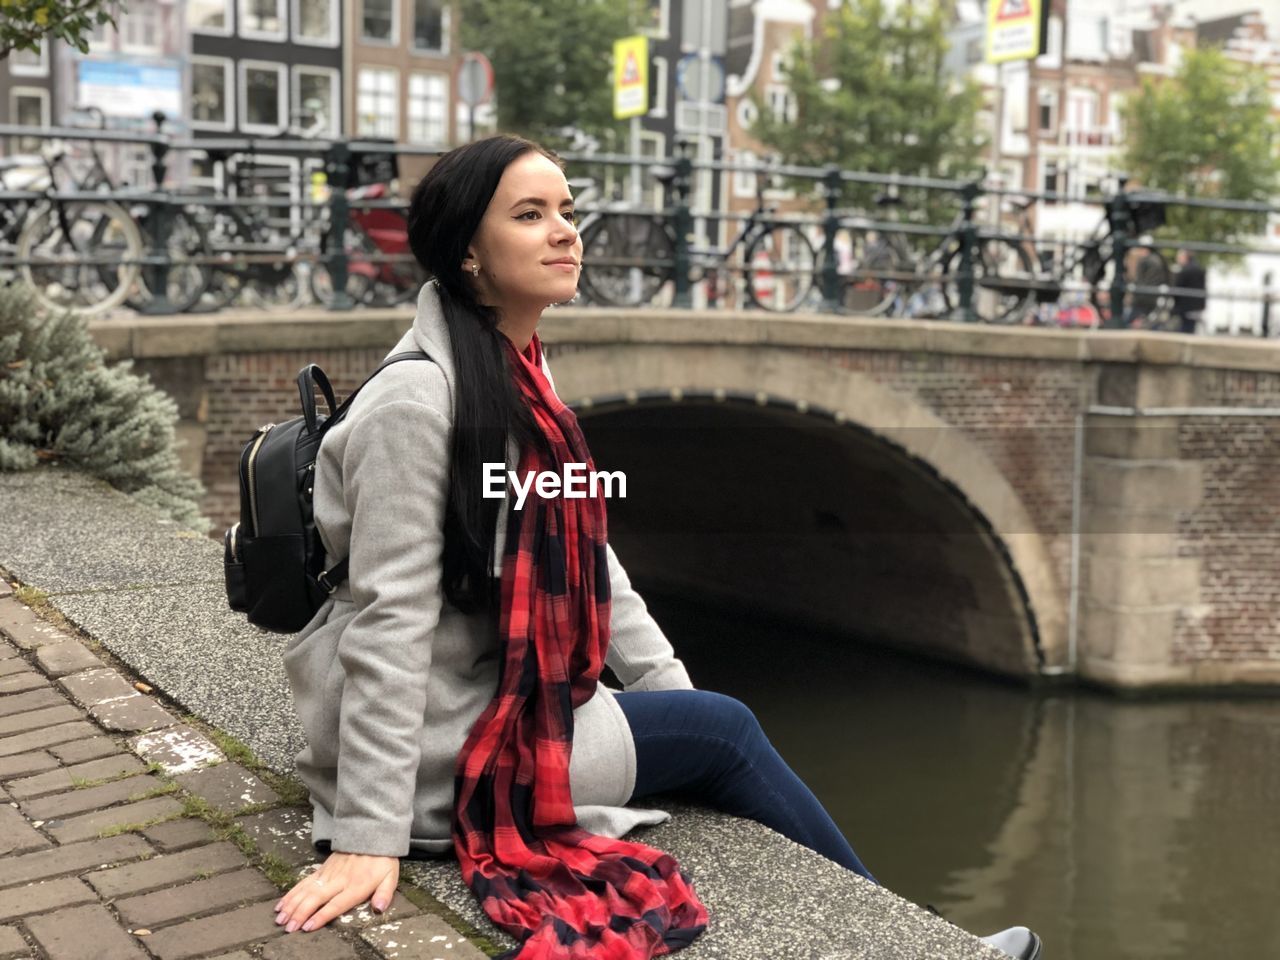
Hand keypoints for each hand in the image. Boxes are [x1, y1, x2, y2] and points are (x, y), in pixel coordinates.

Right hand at [273, 851, 399, 932]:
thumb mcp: (390, 876)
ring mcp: (329, 873)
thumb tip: (379, 908)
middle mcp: (339, 880)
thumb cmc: (382, 859)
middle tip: (288, 927)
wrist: (372, 833)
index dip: (321, 915)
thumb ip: (384, 893)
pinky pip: (305, 882)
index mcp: (356, 885)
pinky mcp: (322, 869)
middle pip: (316, 898)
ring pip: (306, 890)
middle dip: (300, 913)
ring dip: (292, 905)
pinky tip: (282, 904)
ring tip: (280, 918)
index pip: (336, 903)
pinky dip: (292, 893)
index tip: (308, 926)